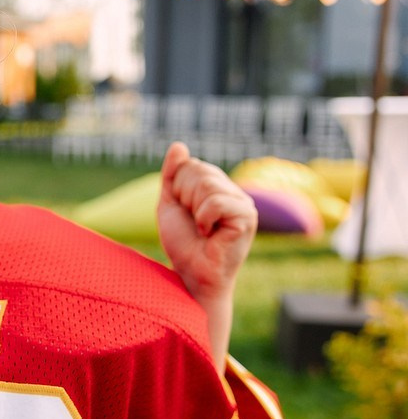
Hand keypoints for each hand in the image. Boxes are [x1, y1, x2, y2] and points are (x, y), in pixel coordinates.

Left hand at [158, 142, 255, 298]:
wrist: (191, 274)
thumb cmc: (183, 243)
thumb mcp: (170, 204)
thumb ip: (172, 175)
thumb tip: (178, 145)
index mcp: (218, 186)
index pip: (191, 165)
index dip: (178, 190)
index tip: (186, 212)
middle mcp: (234, 192)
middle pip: (199, 171)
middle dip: (185, 199)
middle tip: (195, 223)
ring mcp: (244, 203)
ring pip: (207, 185)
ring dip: (194, 211)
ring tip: (203, 230)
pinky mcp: (248, 218)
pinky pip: (216, 202)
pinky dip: (203, 219)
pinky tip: (209, 234)